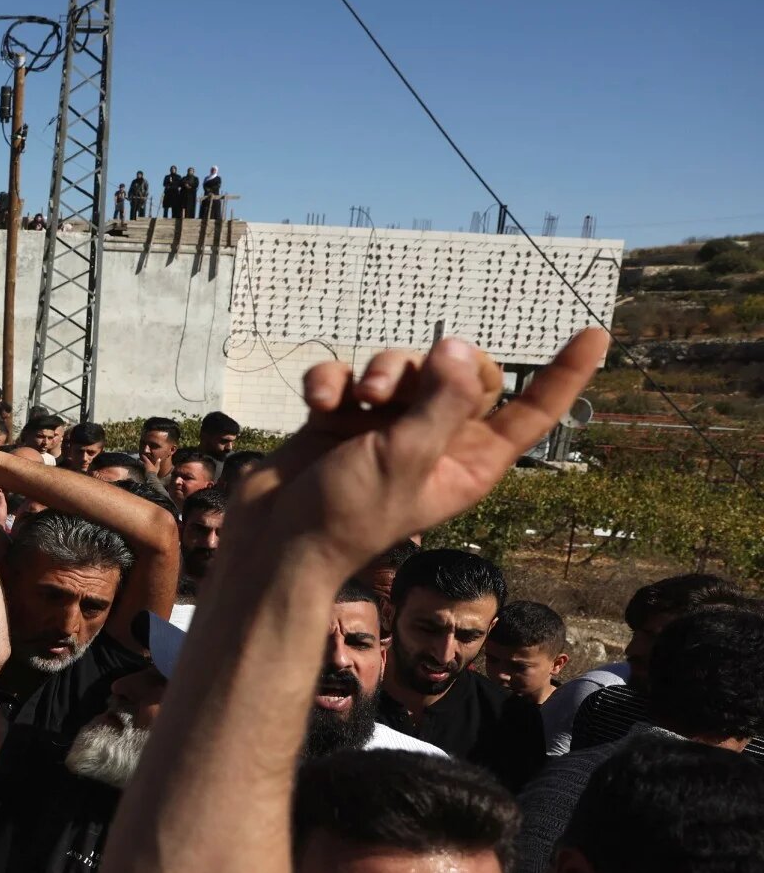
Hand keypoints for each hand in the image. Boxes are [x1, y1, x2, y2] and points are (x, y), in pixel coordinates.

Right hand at [231, 329, 606, 571]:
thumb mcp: (406, 458)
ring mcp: (388, 427)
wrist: (277, 540)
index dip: (564, 374)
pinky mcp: (345, 417)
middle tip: (395, 389)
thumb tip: (458, 346)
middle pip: (458, 372)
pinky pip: (350, 375)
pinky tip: (318, 403)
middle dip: (429, 367)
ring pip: (402, 366)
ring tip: (355, 401)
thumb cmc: (349, 514)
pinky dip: (333, 382)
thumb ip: (439, 401)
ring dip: (376, 373)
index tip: (595, 333)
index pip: (532, 411)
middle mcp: (436, 439)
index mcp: (470, 460)